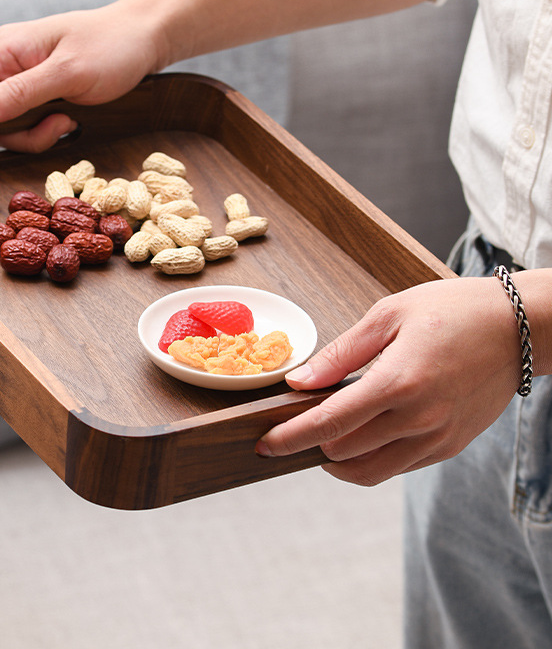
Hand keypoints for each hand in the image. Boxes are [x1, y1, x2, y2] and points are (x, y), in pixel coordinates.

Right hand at [0, 3, 164, 162]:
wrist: (147, 39)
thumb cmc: (112, 47)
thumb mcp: (68, 72)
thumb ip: (22, 92)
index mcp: (4, 50)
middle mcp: (9, 65)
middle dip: (20, 134)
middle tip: (57, 126)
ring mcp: (26, 81)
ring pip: (13, 127)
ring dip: (40, 133)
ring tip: (70, 118)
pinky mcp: (44, 94)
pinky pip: (33, 124)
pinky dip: (50, 129)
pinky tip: (72, 117)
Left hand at [256, 276, 522, 485]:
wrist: (518, 327)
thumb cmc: (452, 310)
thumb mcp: (388, 316)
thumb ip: (340, 354)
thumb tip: (299, 382)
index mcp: (398, 381)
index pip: (329, 423)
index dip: (289, 438)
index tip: (264, 444)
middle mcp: (419, 419)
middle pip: (344, 453)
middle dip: (309, 444)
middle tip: (292, 427)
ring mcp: (438, 438)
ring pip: (370, 472)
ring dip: (338, 460)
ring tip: (323, 436)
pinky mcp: (451, 446)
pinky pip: (399, 467)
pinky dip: (370, 459)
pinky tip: (362, 435)